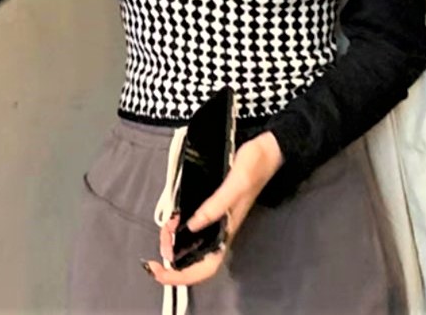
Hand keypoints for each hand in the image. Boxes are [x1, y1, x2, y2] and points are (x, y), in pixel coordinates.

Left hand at [144, 132, 283, 287]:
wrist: (266, 150)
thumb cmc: (254, 165)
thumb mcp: (237, 183)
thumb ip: (216, 205)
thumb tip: (192, 226)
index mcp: (227, 231)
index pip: (206, 267)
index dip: (182, 275)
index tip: (158, 270)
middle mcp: (221, 230)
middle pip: (195, 259)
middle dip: (172, 257)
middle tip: (160, 240)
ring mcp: (217, 219)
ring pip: (191, 242)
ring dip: (174, 241)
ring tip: (165, 227)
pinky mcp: (213, 206)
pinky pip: (192, 225)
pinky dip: (179, 226)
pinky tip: (172, 217)